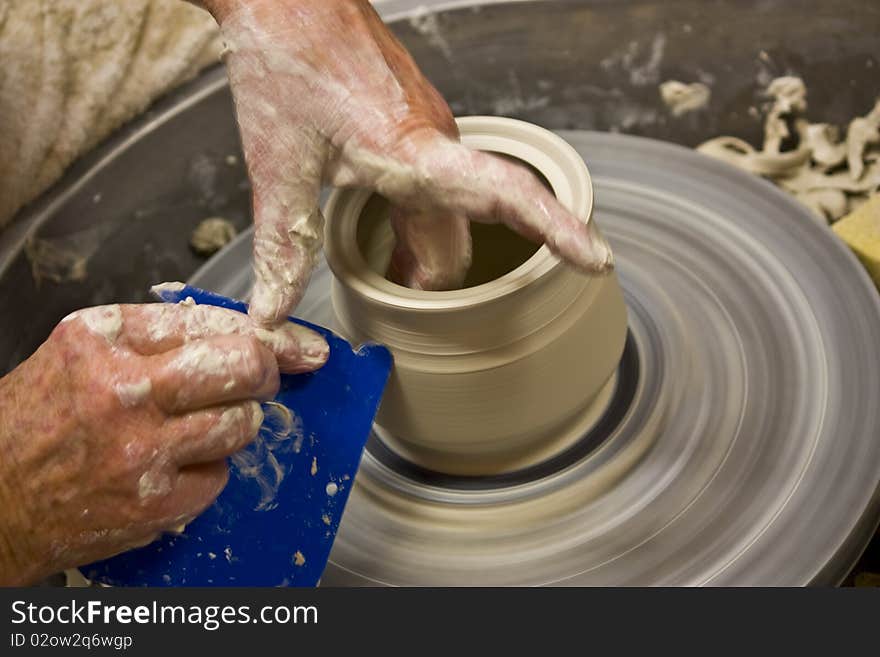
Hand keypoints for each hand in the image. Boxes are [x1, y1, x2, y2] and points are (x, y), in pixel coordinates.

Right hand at [0, 302, 327, 583]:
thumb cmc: (34, 423)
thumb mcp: (81, 356)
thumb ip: (155, 340)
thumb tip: (245, 337)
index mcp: (104, 339)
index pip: (214, 321)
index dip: (270, 334)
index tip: (300, 345)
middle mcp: (124, 390)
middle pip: (244, 367)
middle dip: (266, 373)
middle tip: (261, 382)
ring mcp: (142, 450)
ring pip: (241, 424)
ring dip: (234, 426)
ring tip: (193, 430)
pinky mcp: (155, 502)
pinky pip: (220, 476)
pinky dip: (206, 472)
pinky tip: (171, 469)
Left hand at [202, 0, 613, 325]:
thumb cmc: (286, 57)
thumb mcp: (278, 162)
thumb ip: (284, 243)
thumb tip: (272, 312)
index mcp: (414, 151)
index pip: (508, 193)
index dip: (557, 229)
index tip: (596, 258)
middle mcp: (436, 140)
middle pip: (468, 233)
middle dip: (443, 277)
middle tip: (405, 309)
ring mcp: (429, 129)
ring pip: (451, 211)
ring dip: (427, 249)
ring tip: (390, 276)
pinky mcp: (414, 122)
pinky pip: (437, 183)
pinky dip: (418, 217)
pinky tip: (383, 221)